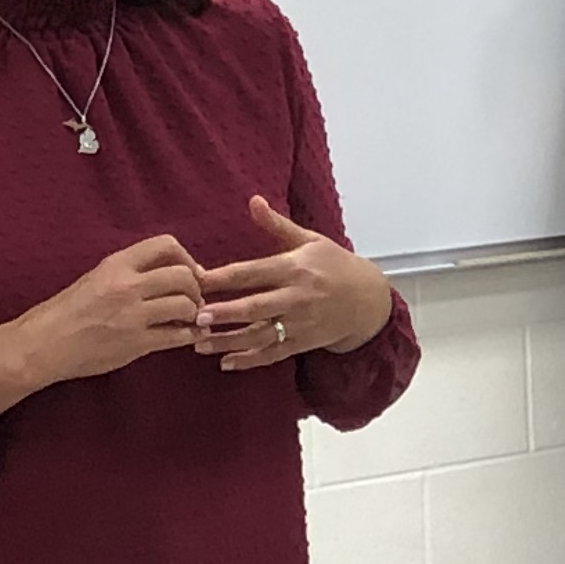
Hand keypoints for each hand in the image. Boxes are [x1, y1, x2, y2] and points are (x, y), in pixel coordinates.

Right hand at [12, 234, 207, 388]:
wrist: (41, 344)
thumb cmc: (65, 312)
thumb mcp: (95, 278)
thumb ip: (129, 272)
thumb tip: (168, 271)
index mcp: (115, 265)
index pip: (166, 244)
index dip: (185, 258)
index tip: (187, 272)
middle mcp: (126, 286)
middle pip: (183, 276)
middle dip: (195, 288)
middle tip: (192, 299)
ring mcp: (132, 315)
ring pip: (186, 305)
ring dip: (194, 312)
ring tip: (188, 318)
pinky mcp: (136, 343)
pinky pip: (179, 336)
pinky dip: (191, 334)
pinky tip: (190, 335)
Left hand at [194, 196, 392, 370]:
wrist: (369, 299)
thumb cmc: (335, 265)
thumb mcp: (310, 240)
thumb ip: (277, 225)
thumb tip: (253, 200)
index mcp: (294, 268)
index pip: (252, 272)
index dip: (223, 277)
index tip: (196, 280)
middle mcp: (297, 296)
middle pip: (256, 306)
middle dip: (225, 313)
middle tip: (195, 317)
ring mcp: (302, 322)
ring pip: (261, 334)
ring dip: (229, 341)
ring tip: (199, 344)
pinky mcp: (305, 342)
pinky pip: (275, 354)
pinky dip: (251, 360)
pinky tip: (226, 362)